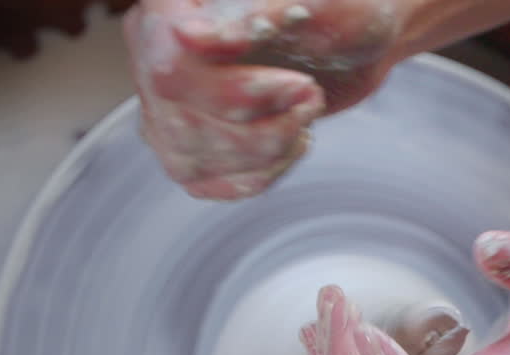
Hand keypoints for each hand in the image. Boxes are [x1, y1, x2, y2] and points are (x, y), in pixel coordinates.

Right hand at [123, 0, 404, 199]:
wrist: (354, 35)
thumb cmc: (337, 8)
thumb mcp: (309, 5)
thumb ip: (250, 17)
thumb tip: (188, 37)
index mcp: (171, 7)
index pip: (174, 66)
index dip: (233, 89)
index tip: (297, 86)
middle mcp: (155, 54)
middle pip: (182, 118)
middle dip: (261, 123)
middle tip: (312, 97)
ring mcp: (165, 106)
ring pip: (191, 157)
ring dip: (267, 149)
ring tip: (306, 114)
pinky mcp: (190, 145)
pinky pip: (207, 182)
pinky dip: (260, 174)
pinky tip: (292, 144)